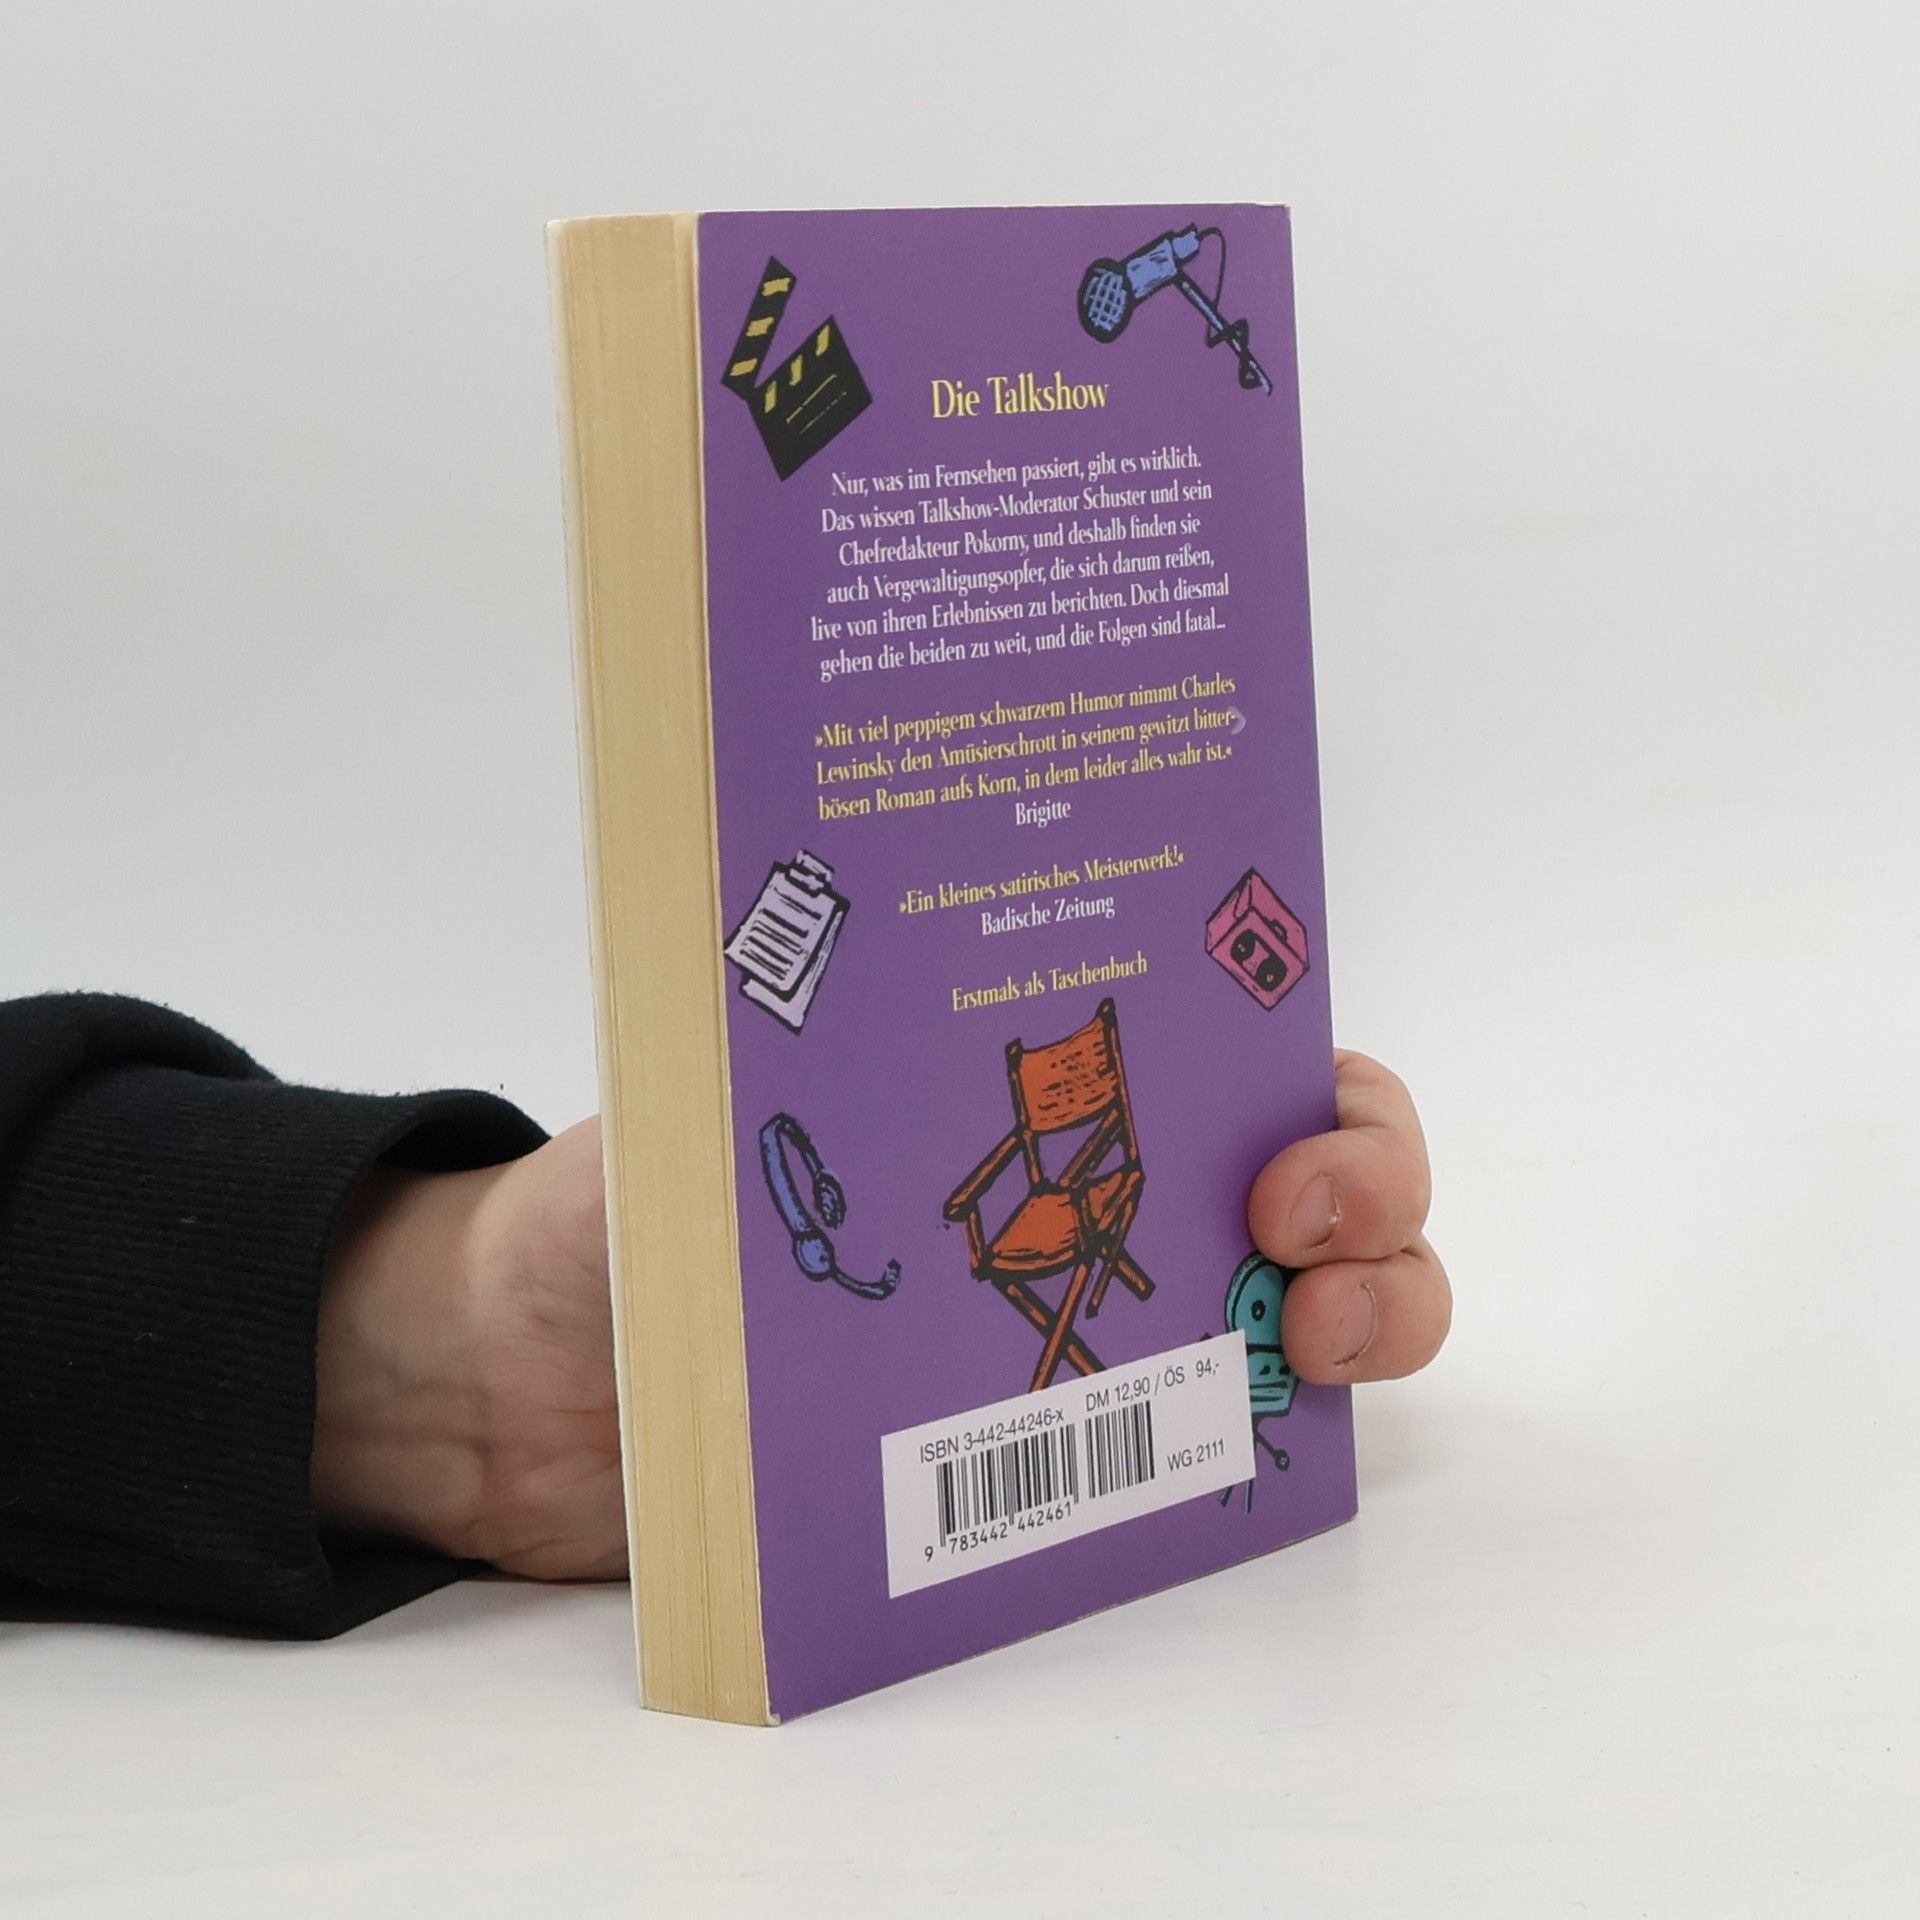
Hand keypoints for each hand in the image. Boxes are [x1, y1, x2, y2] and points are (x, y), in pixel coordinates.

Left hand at [314, 1055, 1447, 1583]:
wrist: (531, 1383)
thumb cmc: (619, 1211)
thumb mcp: (698, 1094)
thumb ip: (770, 1050)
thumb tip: (818, 978)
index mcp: (1031, 1078)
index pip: (1247, 1051)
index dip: (1326, 1091)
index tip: (1289, 1146)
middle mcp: (1096, 1193)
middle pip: (1322, 1180)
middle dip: (1372, 1201)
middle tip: (1300, 1240)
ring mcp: (1091, 1329)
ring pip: (1299, 1318)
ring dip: (1366, 1322)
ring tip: (1311, 1352)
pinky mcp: (1048, 1457)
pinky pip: (1197, 1453)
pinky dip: (1252, 1448)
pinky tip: (1224, 1457)